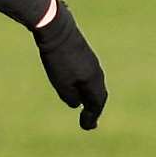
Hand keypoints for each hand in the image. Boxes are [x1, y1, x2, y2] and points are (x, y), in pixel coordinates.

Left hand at [33, 0, 106, 129]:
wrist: (57, 29)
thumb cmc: (58, 58)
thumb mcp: (62, 83)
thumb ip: (71, 97)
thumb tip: (77, 104)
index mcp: (94, 81)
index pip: (97, 103)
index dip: (92, 116)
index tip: (87, 127)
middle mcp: (97, 71)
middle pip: (99, 94)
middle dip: (94, 109)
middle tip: (89, 122)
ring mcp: (91, 61)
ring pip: (94, 84)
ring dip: (90, 97)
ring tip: (85, 107)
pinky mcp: (83, 53)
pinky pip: (88, 75)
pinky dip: (85, 86)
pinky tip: (78, 87)